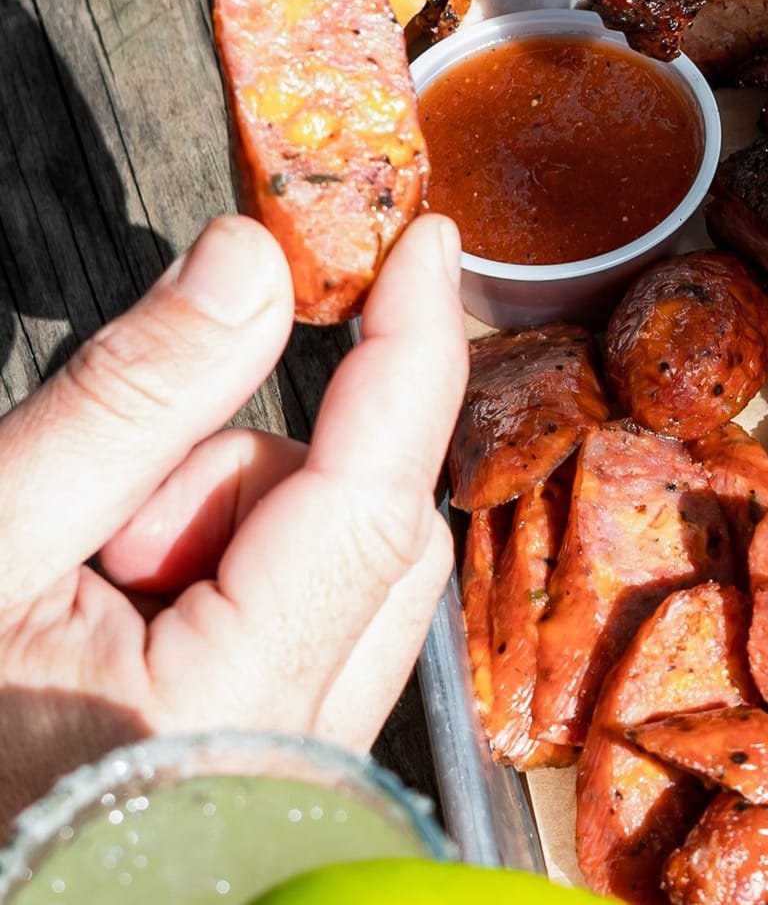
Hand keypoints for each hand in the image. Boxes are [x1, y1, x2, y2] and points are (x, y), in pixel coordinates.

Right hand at [0, 212, 468, 825]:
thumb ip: (128, 405)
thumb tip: (251, 265)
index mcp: (228, 715)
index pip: (375, 493)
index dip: (412, 349)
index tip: (424, 245)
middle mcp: (297, 761)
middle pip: (375, 533)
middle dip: (258, 471)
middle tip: (123, 498)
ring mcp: (297, 779)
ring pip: (344, 575)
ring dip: (231, 535)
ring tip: (87, 594)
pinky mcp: (279, 778)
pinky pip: (313, 632)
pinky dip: (235, 586)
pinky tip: (119, 628)